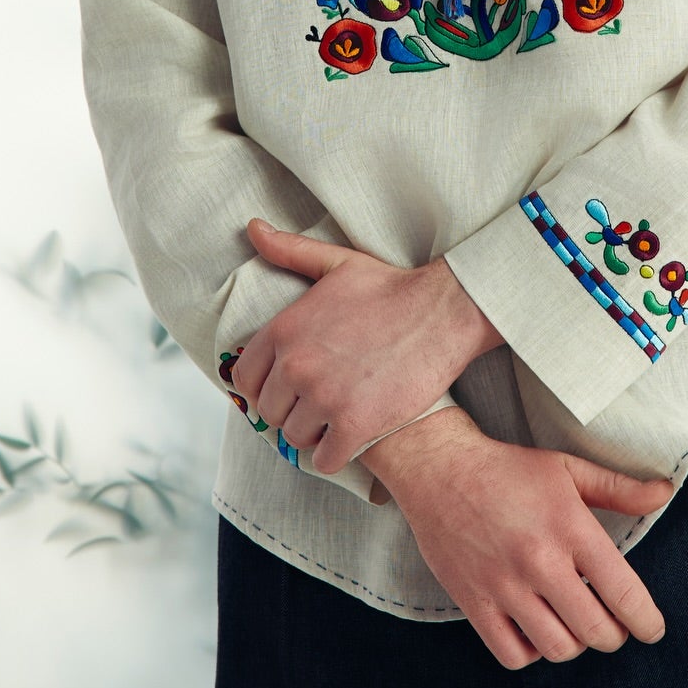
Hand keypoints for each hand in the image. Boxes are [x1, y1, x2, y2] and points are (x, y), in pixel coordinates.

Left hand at [235, 220, 494, 475]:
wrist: (442, 312)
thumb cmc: (390, 287)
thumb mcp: (335, 263)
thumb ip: (289, 251)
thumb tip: (253, 228)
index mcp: (284, 330)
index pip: (244, 378)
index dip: (264, 385)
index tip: (286, 387)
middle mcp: (296, 366)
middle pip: (269, 413)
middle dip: (290, 411)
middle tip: (317, 404)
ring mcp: (324, 397)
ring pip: (294, 438)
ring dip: (312, 434)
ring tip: (334, 420)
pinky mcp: (355, 425)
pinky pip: (325, 459)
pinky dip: (334, 455)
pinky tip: (350, 440)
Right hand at [366, 407, 676, 668]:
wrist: (440, 469)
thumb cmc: (510, 469)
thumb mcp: (569, 469)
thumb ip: (621, 487)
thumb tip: (666, 492)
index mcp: (570, 526)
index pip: (623, 592)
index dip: (646, 621)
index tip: (652, 629)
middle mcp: (540, 561)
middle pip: (595, 631)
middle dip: (614, 635)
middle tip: (612, 624)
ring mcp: (504, 585)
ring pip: (558, 648)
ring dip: (574, 643)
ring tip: (573, 622)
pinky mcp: (473, 601)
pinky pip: (513, 655)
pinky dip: (532, 652)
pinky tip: (535, 628)